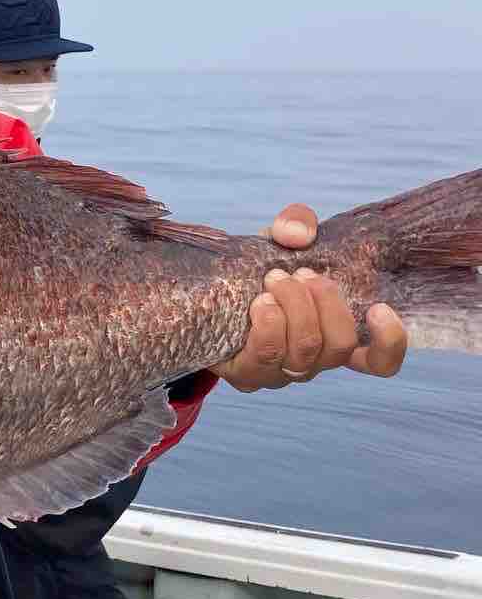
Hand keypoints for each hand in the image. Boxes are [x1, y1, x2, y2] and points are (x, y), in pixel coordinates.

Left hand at [213, 202, 408, 391]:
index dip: (390, 342)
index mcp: (333, 336)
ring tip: (273, 279)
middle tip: (299, 274)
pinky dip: (269, 324)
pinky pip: (267, 356)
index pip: (380, 362)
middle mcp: (313, 361)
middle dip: (323, 302)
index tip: (379, 307)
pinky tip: (261, 303)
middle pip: (339, 346)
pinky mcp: (248, 374)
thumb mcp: (282, 242)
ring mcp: (282, 372)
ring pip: (306, 350)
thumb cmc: (259, 272)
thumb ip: (297, 224)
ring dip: (294, 307)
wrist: (208, 294)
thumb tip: (298, 234)